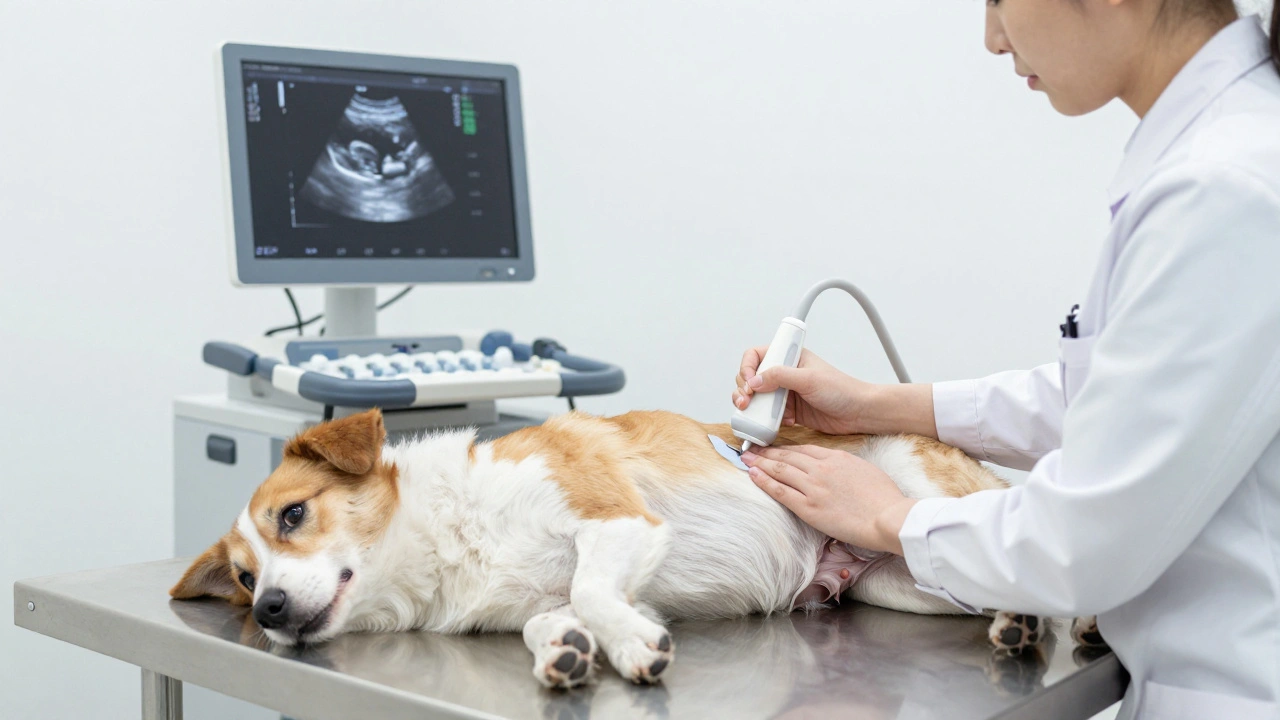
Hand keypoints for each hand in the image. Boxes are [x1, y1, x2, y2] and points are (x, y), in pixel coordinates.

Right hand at [732, 348, 874, 435]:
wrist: (859, 413)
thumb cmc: (842, 390)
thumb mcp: (809, 379)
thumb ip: (780, 376)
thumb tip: (753, 381)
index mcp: (790, 357)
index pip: (757, 355)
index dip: (747, 368)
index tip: (748, 383)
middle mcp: (785, 373)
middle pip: (751, 378)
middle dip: (744, 390)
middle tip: (745, 402)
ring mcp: (786, 393)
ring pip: (757, 398)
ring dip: (752, 407)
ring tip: (753, 415)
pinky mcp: (789, 411)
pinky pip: (769, 415)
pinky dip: (767, 420)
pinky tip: (782, 422)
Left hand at [741, 444, 917, 553]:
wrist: (889, 516)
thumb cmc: (884, 499)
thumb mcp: (865, 471)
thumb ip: (846, 467)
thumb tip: (836, 471)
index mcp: (836, 458)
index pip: (804, 449)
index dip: (786, 448)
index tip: (775, 447)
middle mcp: (821, 469)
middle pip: (788, 456)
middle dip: (767, 452)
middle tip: (751, 449)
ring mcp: (814, 487)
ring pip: (780, 470)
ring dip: (760, 463)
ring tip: (746, 459)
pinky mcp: (809, 507)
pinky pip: (781, 490)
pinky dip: (764, 481)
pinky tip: (752, 474)